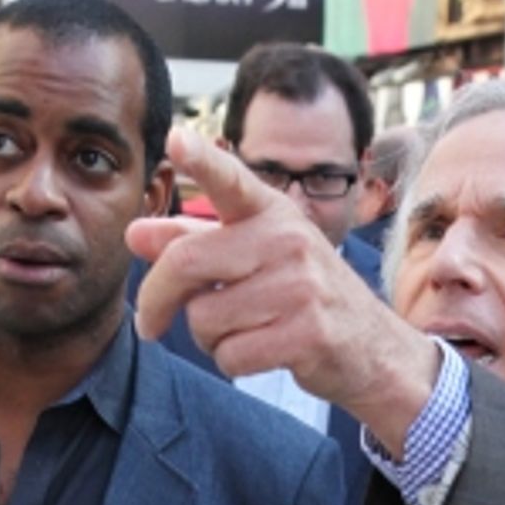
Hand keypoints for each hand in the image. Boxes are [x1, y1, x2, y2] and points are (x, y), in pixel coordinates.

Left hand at [126, 127, 437, 454]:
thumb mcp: (251, 258)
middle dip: (156, 301)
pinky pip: (231, 356)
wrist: (370, 347)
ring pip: (204, 319)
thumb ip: (192, 243)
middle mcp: (287, 240)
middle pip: (186, 264)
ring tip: (242, 331)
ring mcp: (300, 286)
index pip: (231, 180)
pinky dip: (232, 363)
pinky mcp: (307, 334)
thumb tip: (134, 233)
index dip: (200, 160)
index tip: (174, 140)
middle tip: (150, 323)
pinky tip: (259, 353)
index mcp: (271, 213)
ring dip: (208, 339)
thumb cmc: (300, 297)